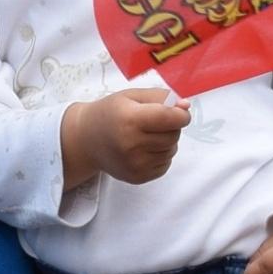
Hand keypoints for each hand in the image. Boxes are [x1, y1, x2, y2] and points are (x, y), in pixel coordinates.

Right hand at [61, 89, 189, 189]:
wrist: (86, 140)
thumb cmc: (111, 113)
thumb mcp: (132, 96)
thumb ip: (161, 97)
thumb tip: (186, 107)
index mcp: (130, 120)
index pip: (171, 118)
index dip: (181, 114)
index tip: (178, 111)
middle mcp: (132, 145)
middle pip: (174, 135)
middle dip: (171, 126)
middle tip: (153, 122)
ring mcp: (135, 164)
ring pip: (172, 150)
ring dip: (166, 141)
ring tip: (146, 135)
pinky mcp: (138, 177)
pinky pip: (165, 164)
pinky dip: (161, 155)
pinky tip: (144, 148)